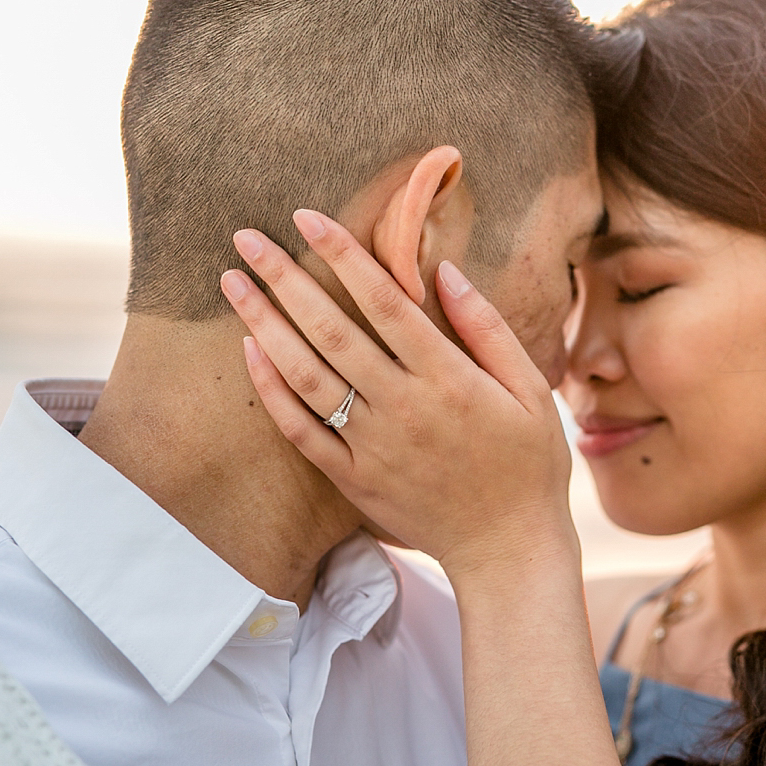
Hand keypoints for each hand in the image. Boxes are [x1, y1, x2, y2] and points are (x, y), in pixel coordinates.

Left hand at [220, 210, 578, 593]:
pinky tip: (251, 353)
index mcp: (449, 378)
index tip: (308, 217)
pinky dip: (272, 391)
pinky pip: (302, 431)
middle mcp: (403, 407)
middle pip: (331, 330)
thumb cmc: (529, 465)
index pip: (385, 301)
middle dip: (285, 278)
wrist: (508, 548)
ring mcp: (372, 445)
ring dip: (264, 325)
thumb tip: (443, 271)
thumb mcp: (531, 390)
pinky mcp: (353, 479)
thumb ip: (486, 329)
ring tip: (233, 284)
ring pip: (306, 376)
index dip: (344, 255)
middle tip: (247, 238)